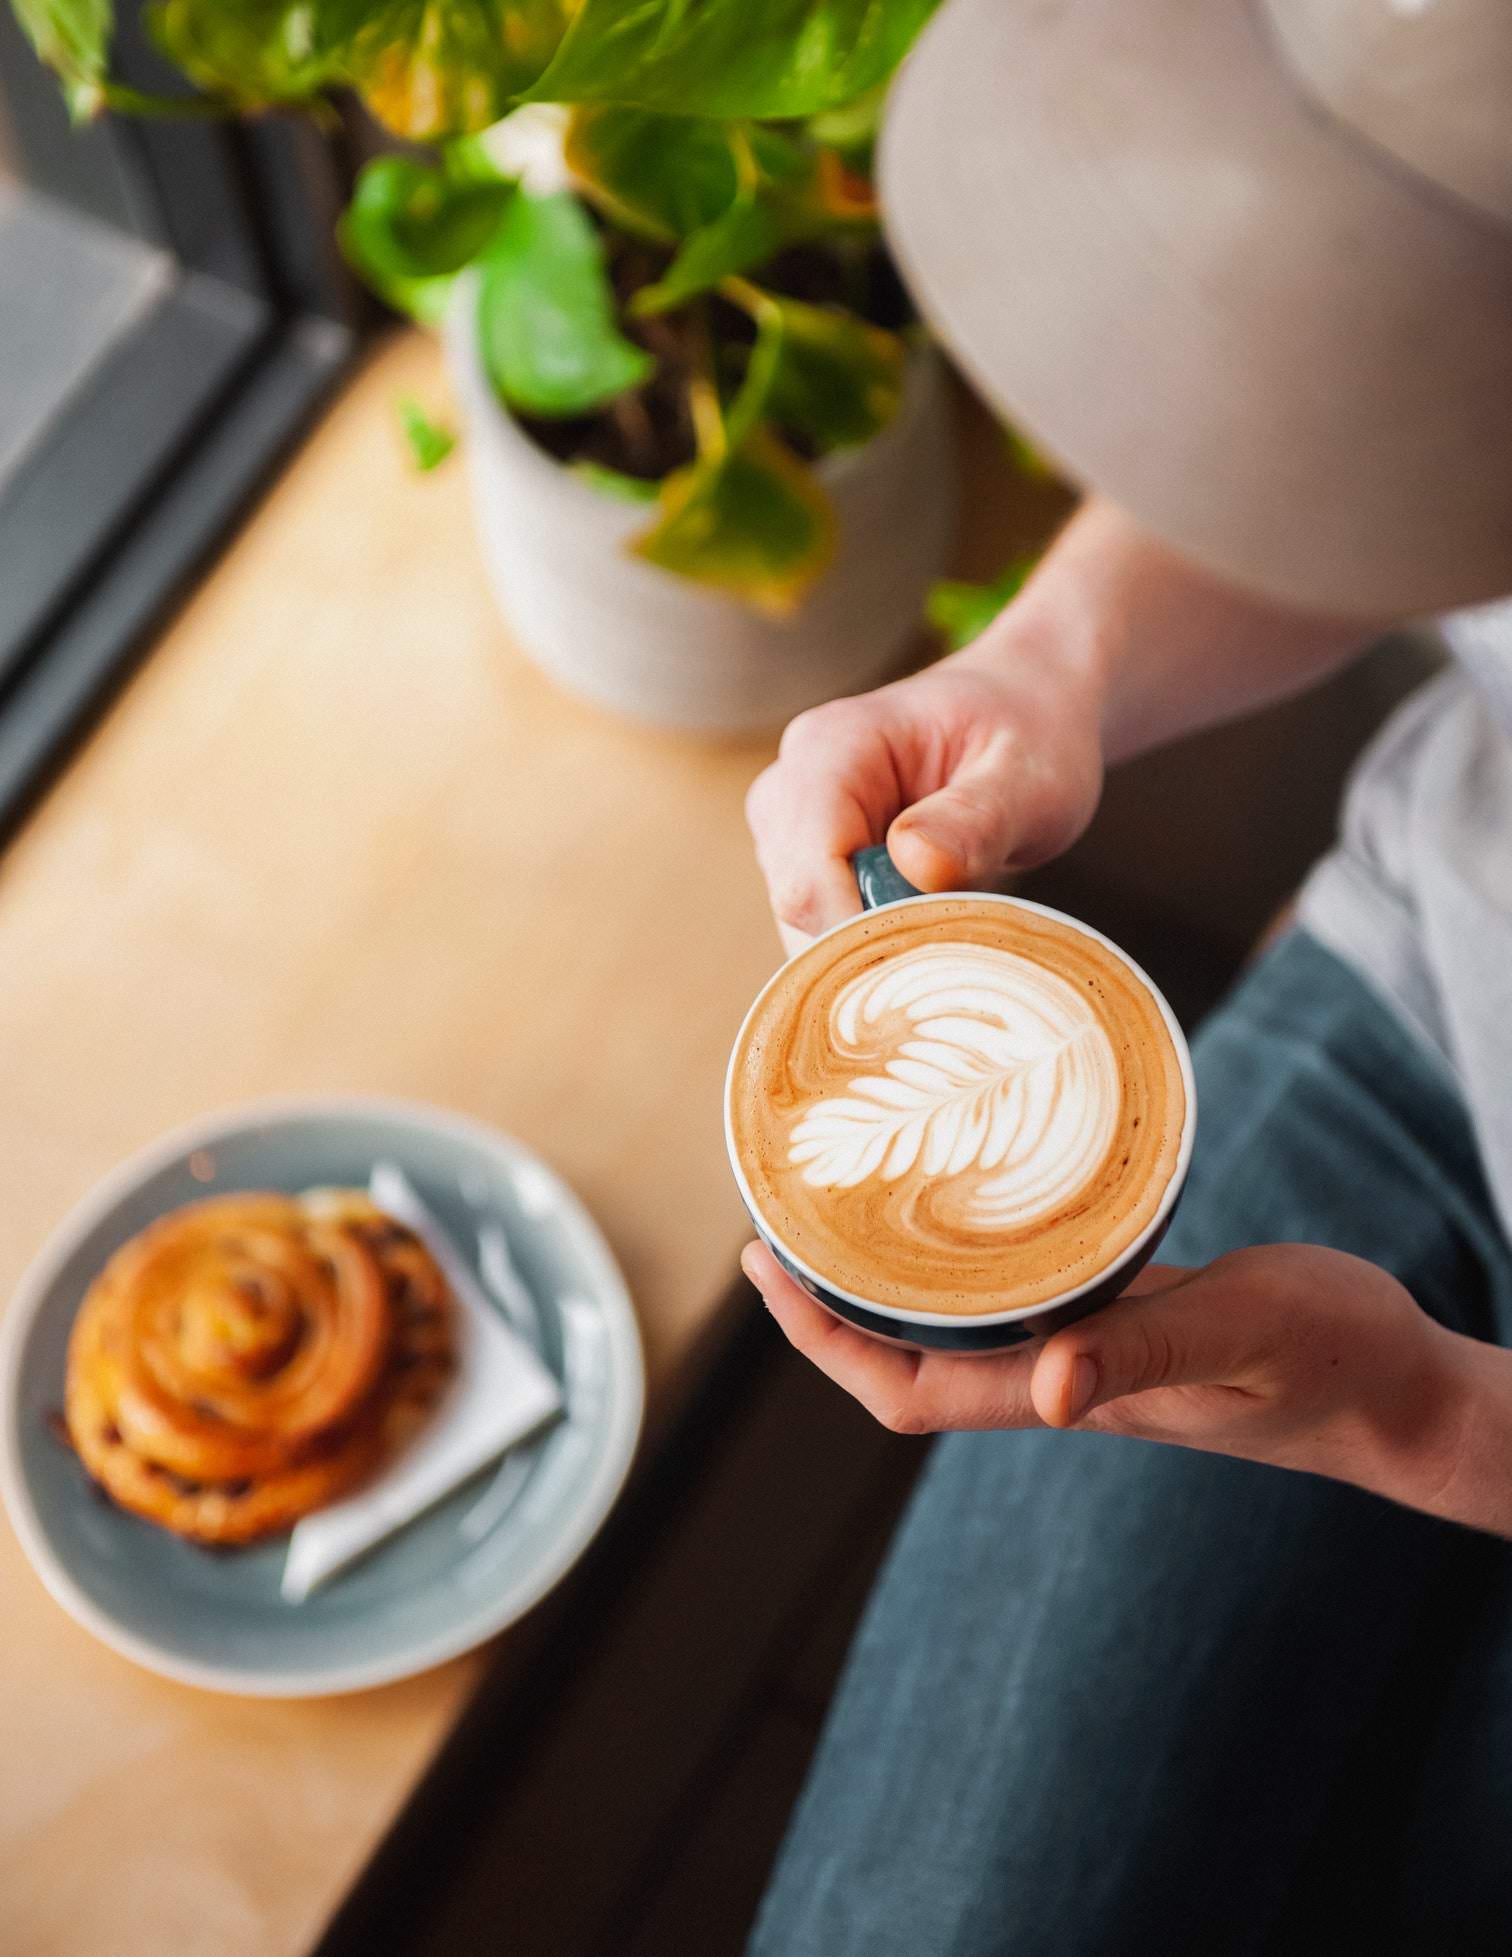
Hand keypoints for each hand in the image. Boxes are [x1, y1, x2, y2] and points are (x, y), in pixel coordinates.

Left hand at [740, 1239, 1473, 1510]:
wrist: (1394, 1384)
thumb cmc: (1333, 1362)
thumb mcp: (1244, 1334)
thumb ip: (1150, 1352)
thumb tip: (1045, 1392)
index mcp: (1070, 1390)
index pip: (909, 1390)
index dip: (827, 1343)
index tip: (771, 1271)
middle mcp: (1060, 1373)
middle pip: (908, 1357)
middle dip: (830, 1302)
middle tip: (778, 1213)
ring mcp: (1088, 1345)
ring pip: (955, 1321)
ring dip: (888, 1272)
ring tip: (842, 1194)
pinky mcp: (1122, 1310)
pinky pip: (1017, 1287)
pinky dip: (967, 1249)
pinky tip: (963, 1190)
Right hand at [746, 632, 1103, 955]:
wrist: (1024, 710)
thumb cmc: (1027, 733)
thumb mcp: (1027, 774)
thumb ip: (976, 819)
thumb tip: (917, 867)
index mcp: (830, 747)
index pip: (809, 874)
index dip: (865, 932)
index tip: (942, 952)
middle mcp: (789, 789)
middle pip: (800, 909)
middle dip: (875, 946)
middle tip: (963, 939)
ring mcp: (790, 832)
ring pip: (807, 931)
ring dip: (879, 951)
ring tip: (956, 921)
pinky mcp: (808, 868)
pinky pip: (824, 935)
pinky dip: (877, 949)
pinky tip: (933, 926)